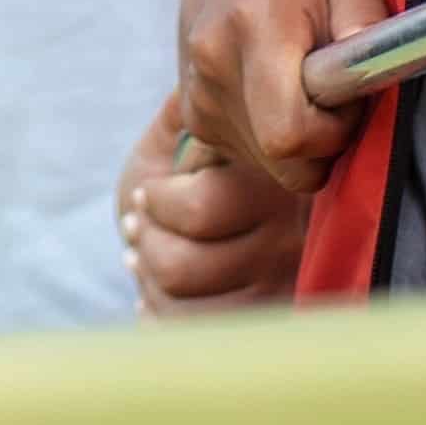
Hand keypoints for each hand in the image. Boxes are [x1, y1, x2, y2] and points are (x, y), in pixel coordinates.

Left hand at [114, 91, 302, 315]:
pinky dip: (157, 314)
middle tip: (140, 230)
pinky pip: (186, 335)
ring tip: (146, 258)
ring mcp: (275, 296)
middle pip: (180, 266)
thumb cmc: (178, 184)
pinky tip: (156, 296)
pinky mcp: (260, 330)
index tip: (148, 196)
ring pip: (180, 304)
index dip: (157, 203)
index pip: (197, 210)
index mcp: (269, 186)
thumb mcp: (177, 143)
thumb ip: (182, 117)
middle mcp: (285, 245)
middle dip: (146, 244)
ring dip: (148, 278)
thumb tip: (187, 88)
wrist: (190, 239)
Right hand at [172, 0, 387, 194]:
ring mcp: (197, 97)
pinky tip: (276, 98)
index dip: (332, 131)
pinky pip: (250, 159)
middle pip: (280, 160)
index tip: (346, 98)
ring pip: (269, 166)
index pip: (288, 133)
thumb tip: (369, 72)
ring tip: (302, 90)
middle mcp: (214, 67)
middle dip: (321, 145)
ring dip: (300, 144)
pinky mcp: (193, 118)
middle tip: (332, 99)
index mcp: (253, 28)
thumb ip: (366, 24)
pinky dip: (273, 142)